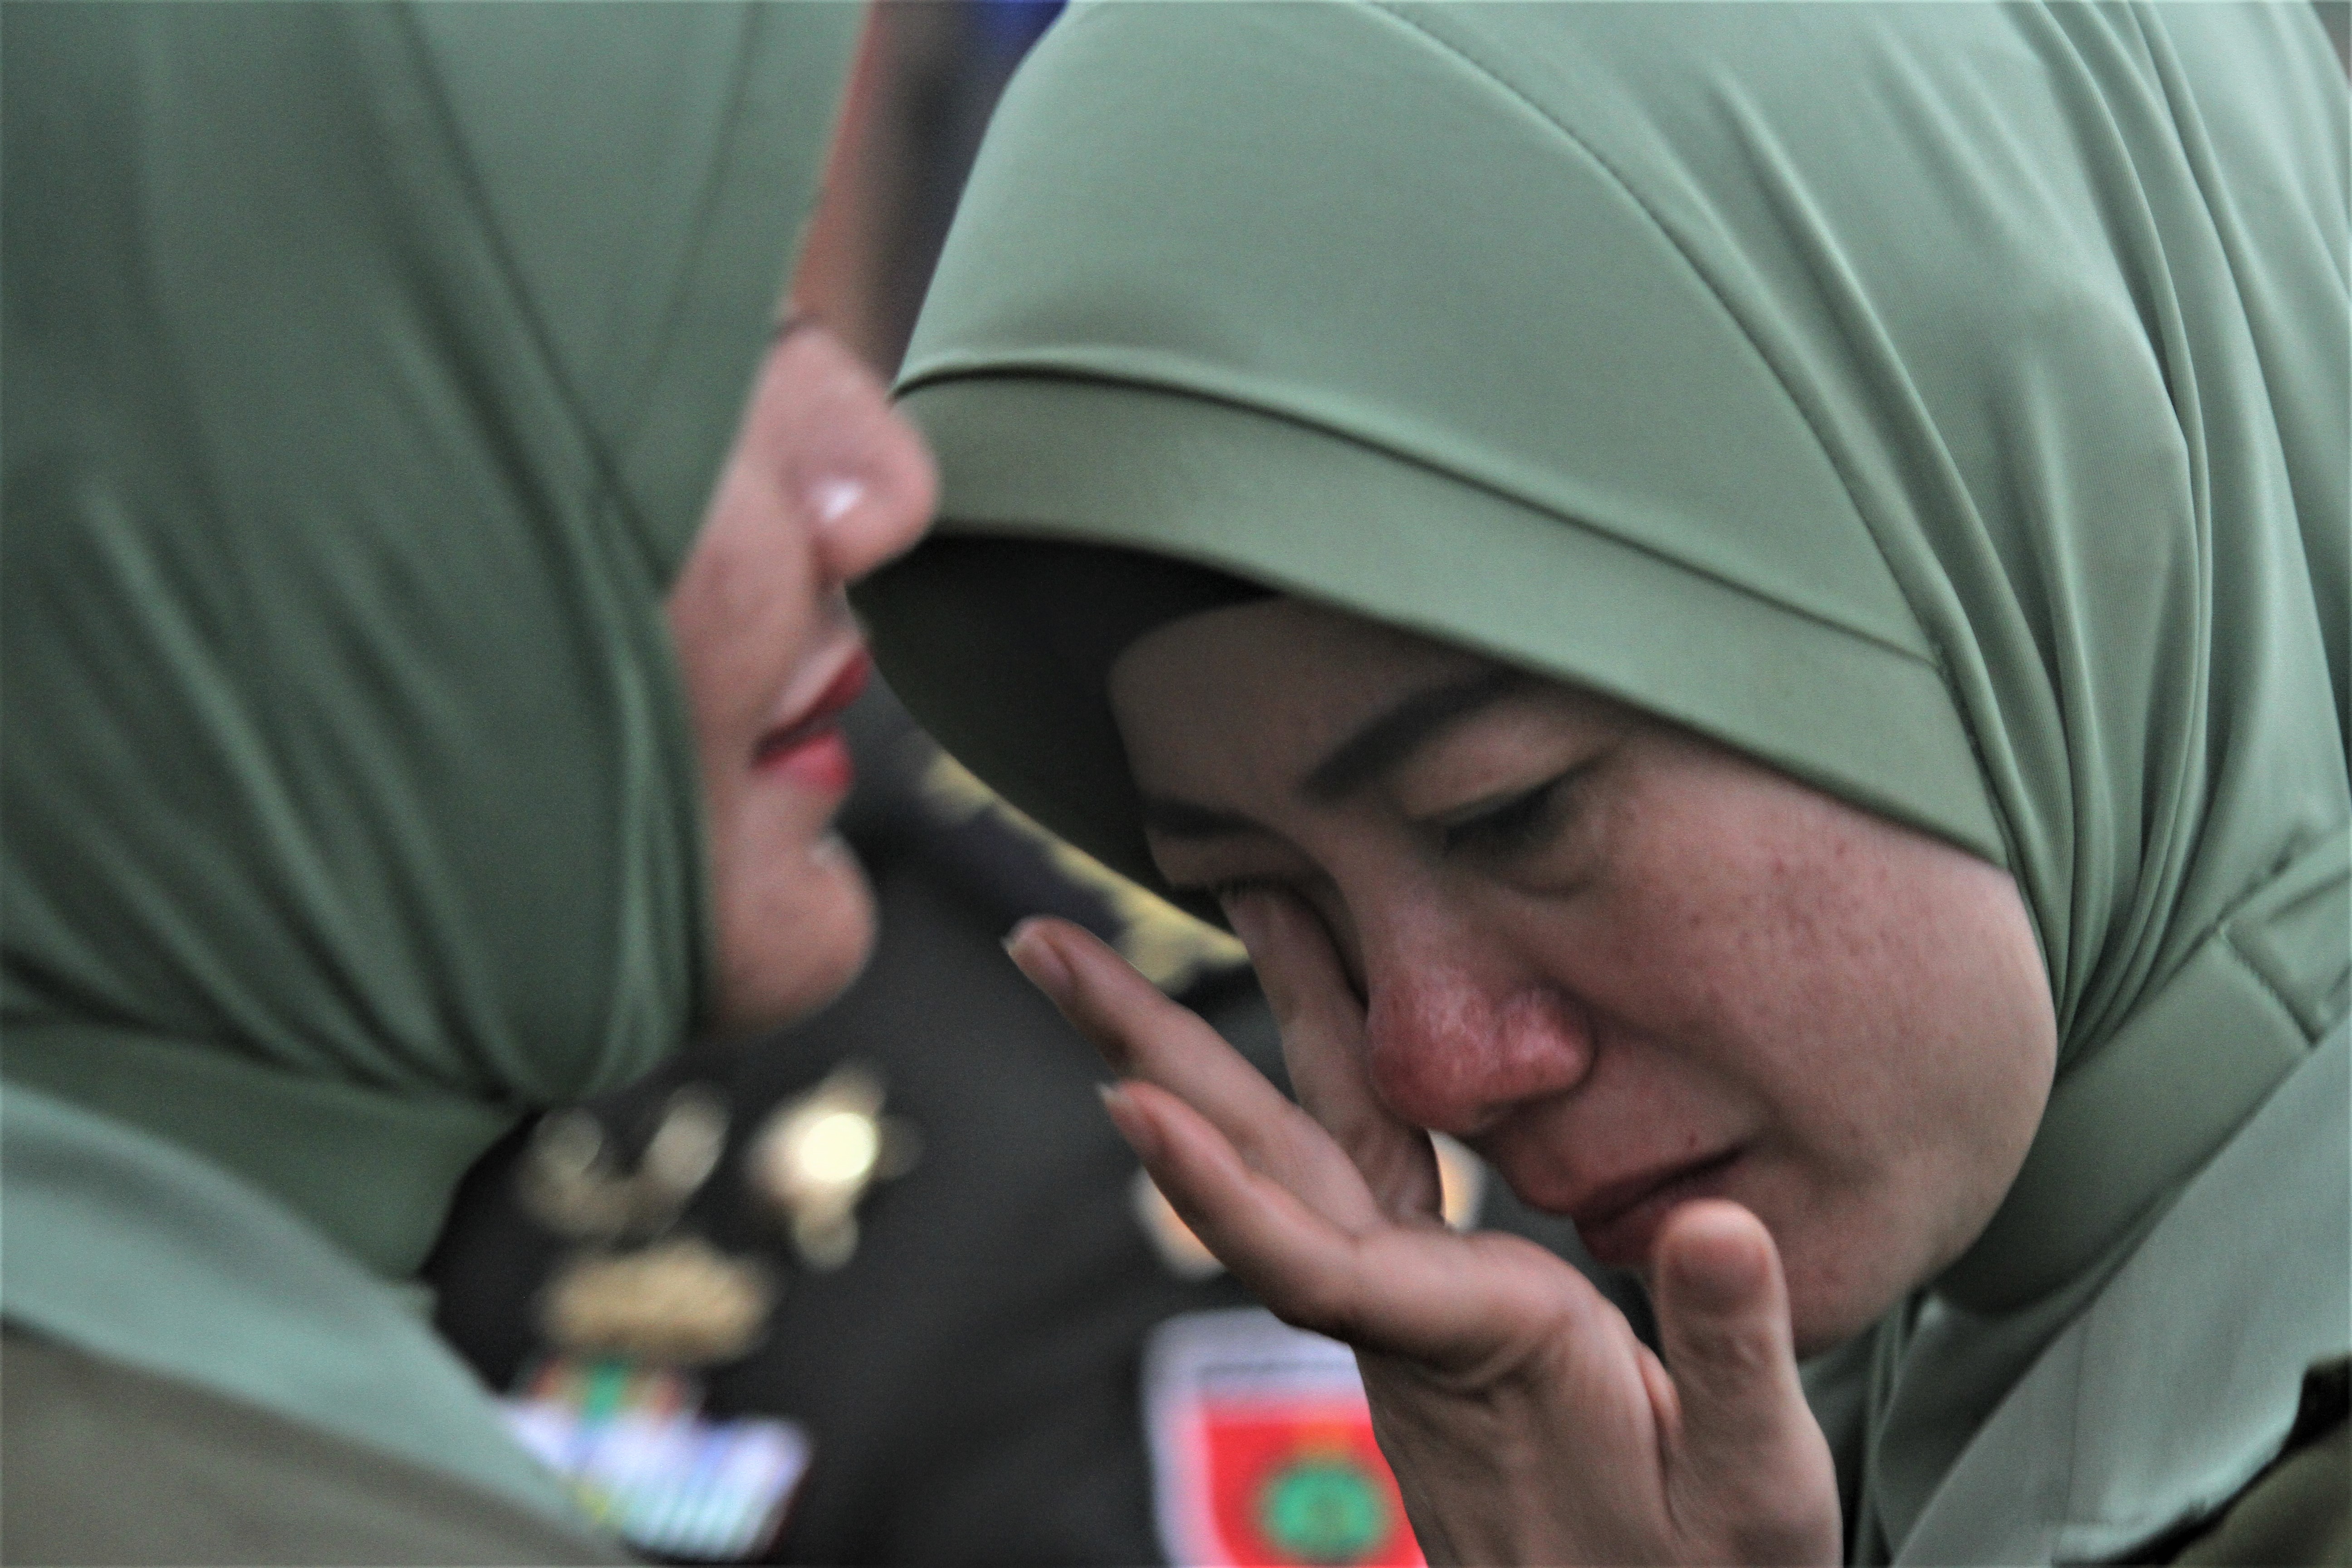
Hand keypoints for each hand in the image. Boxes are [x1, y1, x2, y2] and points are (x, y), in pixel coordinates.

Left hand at [1006, 897, 1838, 1566]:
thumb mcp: (1752, 1486)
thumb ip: (1733, 1356)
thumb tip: (1716, 1224)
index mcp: (1473, 1348)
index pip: (1316, 1264)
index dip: (1216, 1189)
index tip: (1124, 1101)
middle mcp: (1405, 1316)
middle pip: (1255, 1167)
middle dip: (1147, 1053)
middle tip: (1040, 947)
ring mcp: (1403, 1303)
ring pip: (1286, 1149)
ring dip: (1200, 1045)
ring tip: (1113, 953)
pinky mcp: (1427, 1295)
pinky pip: (1346, 1159)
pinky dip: (1312, 1070)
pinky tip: (1297, 1014)